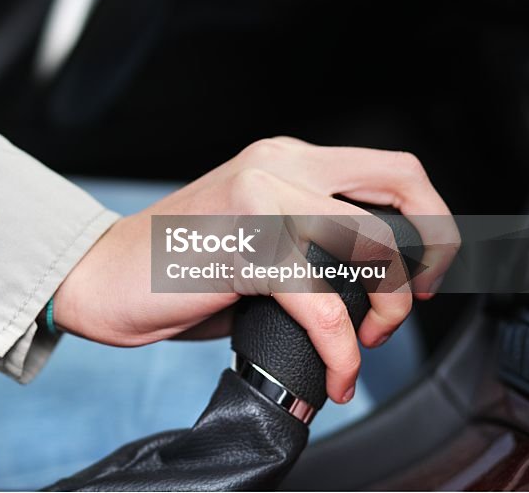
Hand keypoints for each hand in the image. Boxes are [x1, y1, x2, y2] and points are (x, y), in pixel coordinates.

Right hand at [54, 137, 459, 402]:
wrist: (98, 276)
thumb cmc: (172, 265)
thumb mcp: (251, 233)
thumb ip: (307, 239)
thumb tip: (370, 285)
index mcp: (282, 159)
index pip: (388, 168)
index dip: (427, 219)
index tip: (422, 272)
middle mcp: (277, 166)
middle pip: (399, 184)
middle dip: (430, 251)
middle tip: (412, 300)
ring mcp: (259, 202)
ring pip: (371, 241)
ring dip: (387, 306)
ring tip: (363, 342)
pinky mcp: (242, 248)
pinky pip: (323, 302)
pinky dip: (342, 347)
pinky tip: (337, 370)